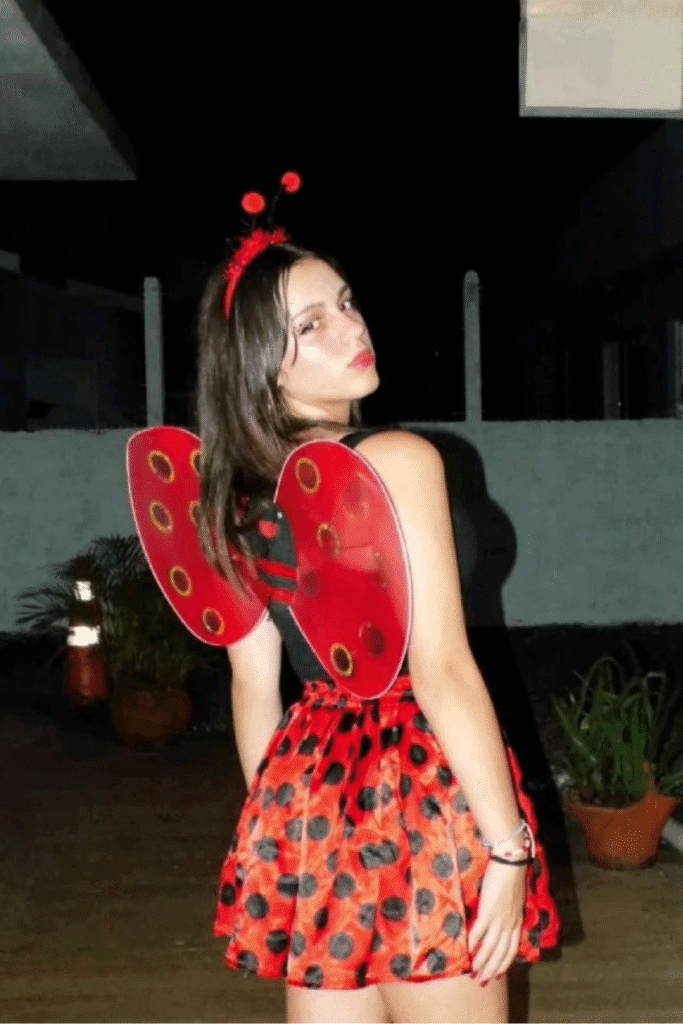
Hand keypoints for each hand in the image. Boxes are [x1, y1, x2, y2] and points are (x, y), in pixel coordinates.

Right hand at [467, 856, 526, 982]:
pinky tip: (466, 950)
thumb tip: (500, 917)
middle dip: (491, 969)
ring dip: (481, 961)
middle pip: (501, 953)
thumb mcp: (514, 898)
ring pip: (491, 947)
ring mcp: (500, 919)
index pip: (512, 949)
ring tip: (473, 971)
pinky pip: (479, 932)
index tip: (496, 974)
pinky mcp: (489, 912)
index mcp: (517, 921)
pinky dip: (472, 943)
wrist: (511, 861)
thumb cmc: (511, 876)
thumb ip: (509, 911)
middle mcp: (510, 924)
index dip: (504, 964)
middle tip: (481, 979)